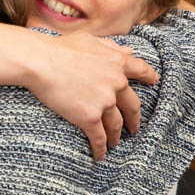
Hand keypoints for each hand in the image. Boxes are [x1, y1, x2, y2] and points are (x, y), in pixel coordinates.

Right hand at [27, 31, 158, 160]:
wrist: (40, 62)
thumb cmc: (60, 48)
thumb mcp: (89, 40)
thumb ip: (110, 47)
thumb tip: (128, 52)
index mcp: (117, 62)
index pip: (141, 70)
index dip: (149, 77)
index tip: (154, 83)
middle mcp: (116, 83)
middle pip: (132, 106)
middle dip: (134, 119)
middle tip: (134, 128)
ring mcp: (104, 101)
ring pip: (116, 125)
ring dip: (116, 136)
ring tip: (114, 143)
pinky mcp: (89, 117)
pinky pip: (99, 138)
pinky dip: (101, 148)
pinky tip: (100, 155)